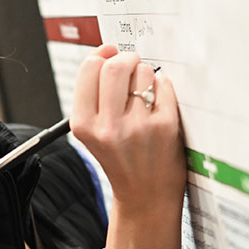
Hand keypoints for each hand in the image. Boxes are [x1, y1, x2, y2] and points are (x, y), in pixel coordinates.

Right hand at [70, 46, 185, 248]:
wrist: (144, 196)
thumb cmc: (121, 158)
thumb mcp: (93, 131)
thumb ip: (95, 95)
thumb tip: (108, 53)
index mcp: (84, 124)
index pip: (90, 68)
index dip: (103, 55)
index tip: (110, 55)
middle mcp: (107, 126)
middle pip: (115, 66)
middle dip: (126, 59)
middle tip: (132, 66)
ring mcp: (137, 127)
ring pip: (142, 73)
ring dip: (146, 75)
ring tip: (145, 94)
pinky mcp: (164, 127)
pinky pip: (164, 86)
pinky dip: (163, 88)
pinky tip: (159, 105)